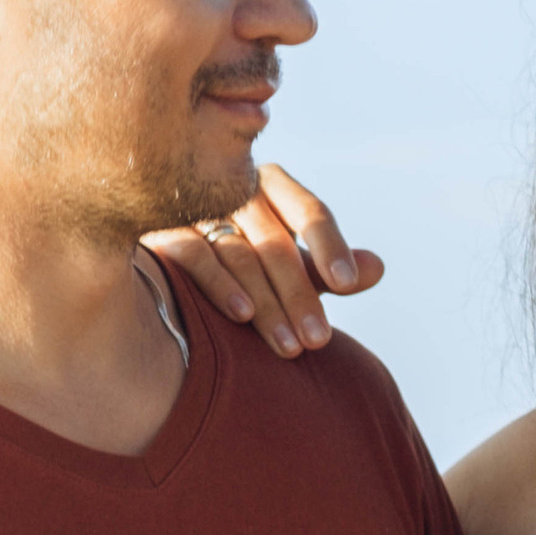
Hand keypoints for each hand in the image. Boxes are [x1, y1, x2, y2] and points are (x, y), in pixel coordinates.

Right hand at [140, 161, 383, 355]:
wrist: (163, 268)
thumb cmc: (242, 262)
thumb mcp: (288, 264)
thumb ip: (327, 268)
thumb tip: (376, 269)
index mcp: (271, 187)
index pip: (309, 212)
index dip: (329, 247)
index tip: (347, 286)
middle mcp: (234, 189)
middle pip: (275, 240)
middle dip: (300, 294)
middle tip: (319, 340)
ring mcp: (194, 208)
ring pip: (238, 253)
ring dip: (267, 303)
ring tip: (290, 347)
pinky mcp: (159, 230)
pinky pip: (193, 253)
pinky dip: (219, 284)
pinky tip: (242, 316)